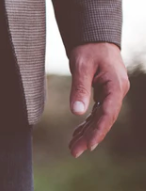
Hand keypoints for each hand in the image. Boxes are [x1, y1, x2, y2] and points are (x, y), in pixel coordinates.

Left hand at [68, 42, 129, 157]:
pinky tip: (76, 135)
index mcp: (116, 85)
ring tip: (73, 148)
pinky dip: (87, 124)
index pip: (108, 113)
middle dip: (90, 137)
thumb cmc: (89, 49)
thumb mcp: (81, 67)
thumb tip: (76, 112)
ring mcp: (112, 94)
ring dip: (87, 133)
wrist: (95, 38)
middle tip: (74, 152)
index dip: (99, 131)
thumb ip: (80, 89)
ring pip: (100, 118)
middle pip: (105, 119)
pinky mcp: (105, 94)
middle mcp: (117, 91)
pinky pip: (97, 113)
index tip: (89, 145)